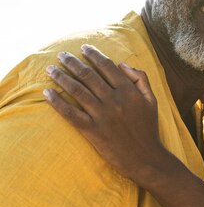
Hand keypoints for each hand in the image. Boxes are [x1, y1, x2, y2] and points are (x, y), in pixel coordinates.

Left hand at [44, 44, 164, 184]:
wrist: (145, 158)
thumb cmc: (148, 128)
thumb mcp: (152, 100)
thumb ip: (140, 79)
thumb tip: (122, 64)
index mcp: (129, 91)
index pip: (107, 67)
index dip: (94, 55)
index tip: (84, 48)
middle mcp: (115, 100)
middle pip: (88, 75)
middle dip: (72, 62)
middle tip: (61, 55)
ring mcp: (102, 116)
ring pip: (77, 91)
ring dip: (61, 77)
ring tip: (50, 69)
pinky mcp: (92, 131)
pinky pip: (71, 113)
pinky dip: (57, 102)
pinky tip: (48, 93)